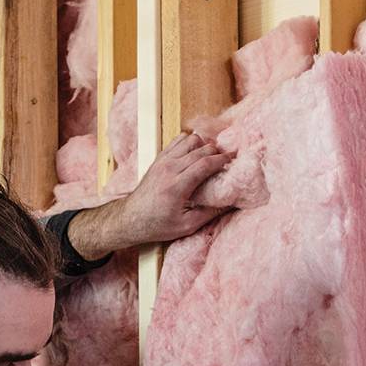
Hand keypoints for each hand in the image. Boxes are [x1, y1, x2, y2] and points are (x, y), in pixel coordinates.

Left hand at [67, 132, 233, 258]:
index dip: (222, 160)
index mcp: (176, 186)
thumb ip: (210, 213)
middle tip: (227, 160)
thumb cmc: (158, 225)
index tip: (234, 160)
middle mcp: (169, 169)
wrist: (131, 218)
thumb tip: (231, 202)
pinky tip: (196, 153)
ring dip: (204, 145)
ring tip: (212, 156)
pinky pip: (178, 140)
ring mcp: (163, 161)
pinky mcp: (159, 158)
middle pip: (200, 149)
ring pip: (190, 139)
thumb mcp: (186, 226)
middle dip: (217, 152)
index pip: (205, 164)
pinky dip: (191, 142)